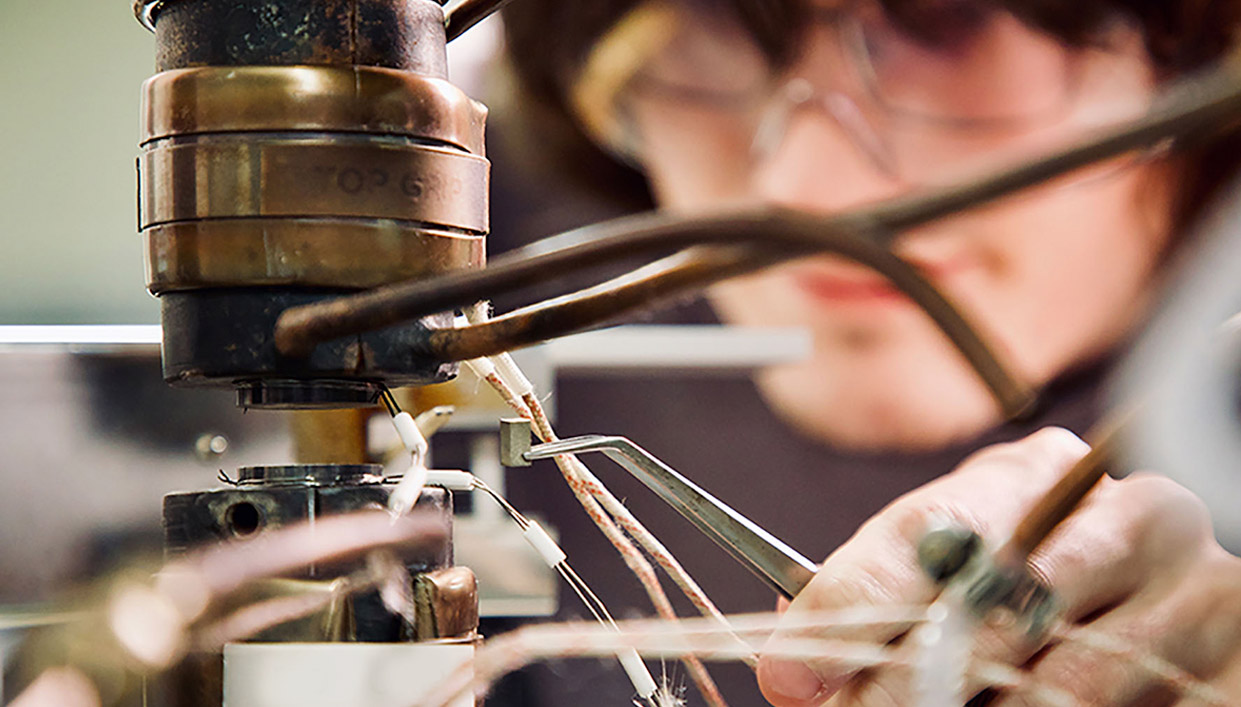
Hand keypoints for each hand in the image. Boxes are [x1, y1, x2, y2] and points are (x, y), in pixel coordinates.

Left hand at [756, 427, 1240, 705]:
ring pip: (1072, 671)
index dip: (856, 603)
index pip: (934, 527)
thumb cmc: (1031, 583)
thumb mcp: (958, 568)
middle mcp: (1127, 510)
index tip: (792, 671)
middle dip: (910, 680)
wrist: (1156, 594)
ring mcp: (1195, 578)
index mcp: (1040, 474)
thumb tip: (787, 665)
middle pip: (1000, 603)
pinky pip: (1146, 704)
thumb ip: (880, 599)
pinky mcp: (1236, 647)